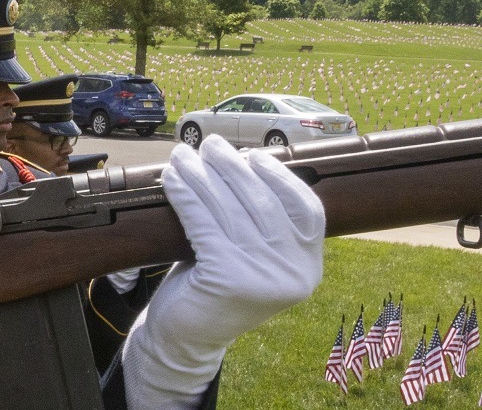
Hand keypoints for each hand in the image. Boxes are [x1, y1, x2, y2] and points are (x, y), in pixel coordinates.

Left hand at [122, 138, 324, 408]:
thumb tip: (249, 159)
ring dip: (203, 174)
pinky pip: (203, 221)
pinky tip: (172, 178)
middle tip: (211, 144)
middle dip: (233, 167)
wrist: (187, 338)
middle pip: (263, 203)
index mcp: (309, 267)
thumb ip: (263, 220)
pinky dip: (186, 194)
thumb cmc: (218, 286)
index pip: (307, 209)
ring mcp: (263, 278)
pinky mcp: (228, 278)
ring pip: (229, 209)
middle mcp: (294, 273)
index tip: (253, 155)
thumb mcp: (253, 255)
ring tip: (184, 154)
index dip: (280, 176)